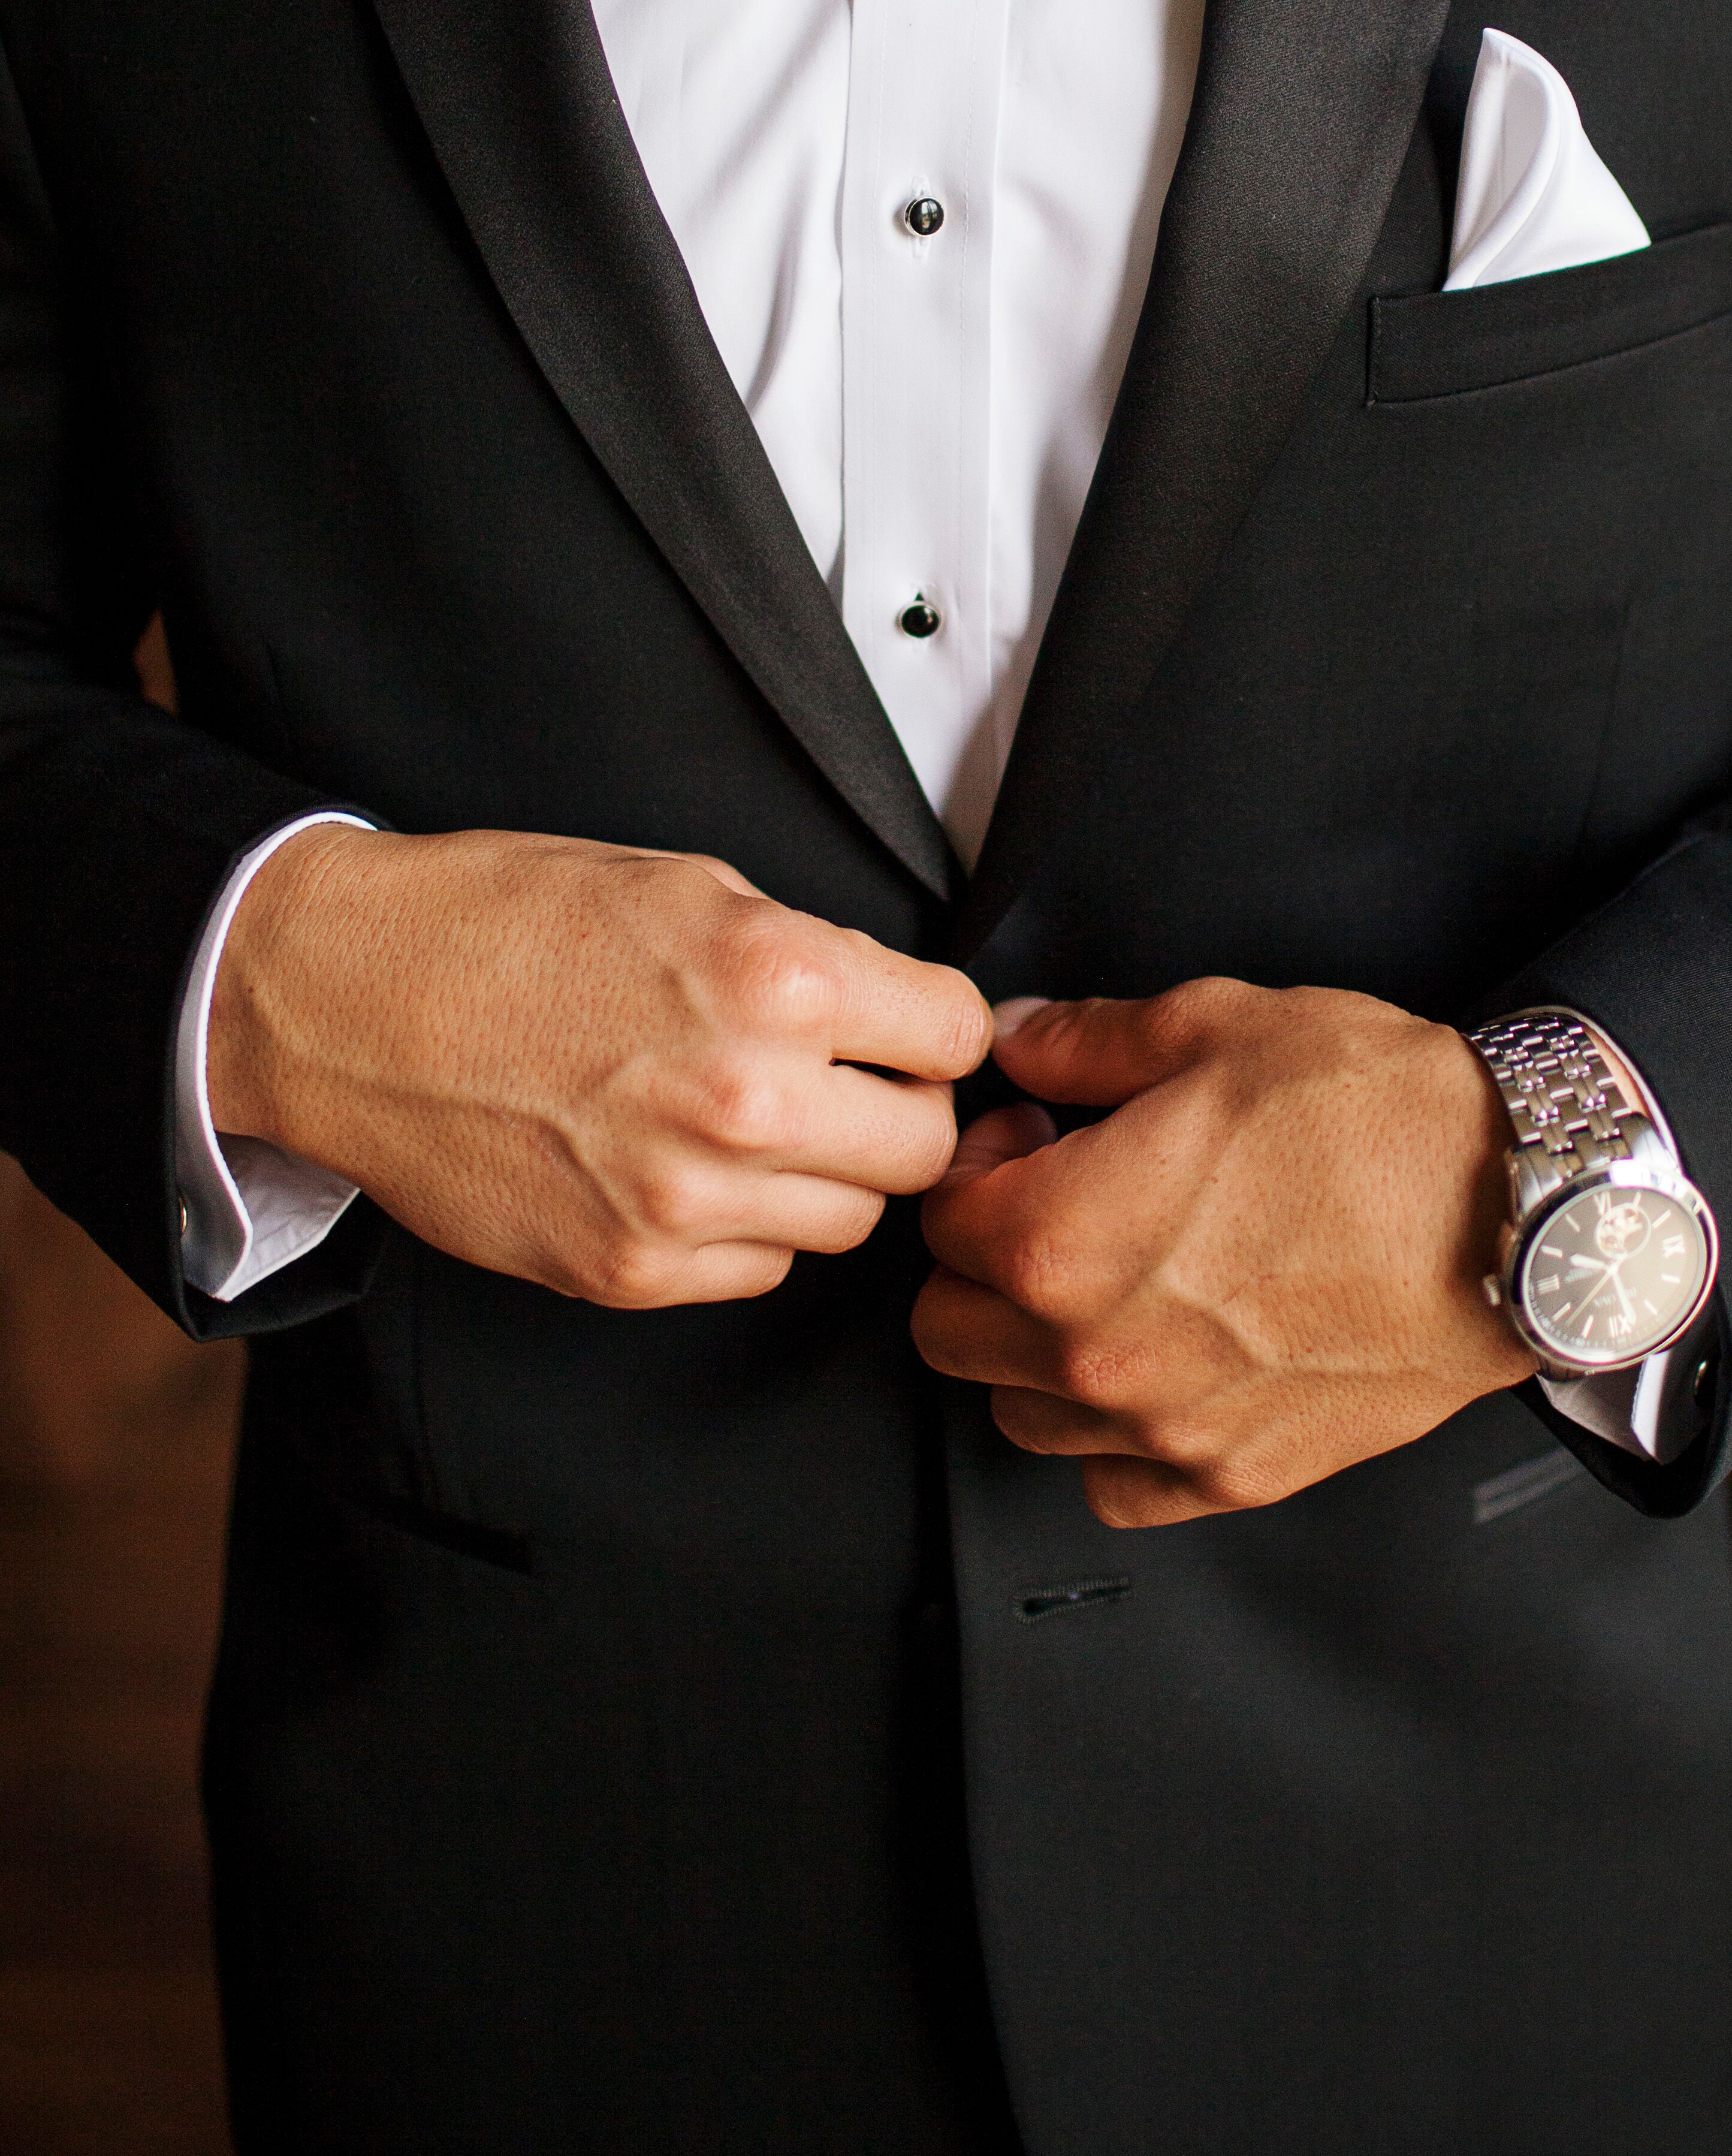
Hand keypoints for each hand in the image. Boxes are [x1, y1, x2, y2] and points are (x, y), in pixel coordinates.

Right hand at [209, 824, 992, 1306]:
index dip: (938, 1028)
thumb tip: (894, 1011)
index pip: (956, 1033)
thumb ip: (810, 958)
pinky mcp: (630, 1269)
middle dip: (899, 1109)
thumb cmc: (508, 922)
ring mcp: (688, 1198)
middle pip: (923, 1146)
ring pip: (850, 1221)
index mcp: (778, 981)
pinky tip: (690, 1166)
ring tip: (757, 1122)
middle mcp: (748, 1099)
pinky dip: (747, 1226)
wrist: (352, 998)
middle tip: (851, 1083)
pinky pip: (760, 1267)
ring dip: (827, 1176)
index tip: (913, 1031)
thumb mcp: (689, 885)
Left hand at [912, 979, 1535, 1527]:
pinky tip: (1164, 1363)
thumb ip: (1087, 1039)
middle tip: (1059, 1205)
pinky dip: (1116, 1436)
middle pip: (951, 1330)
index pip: (940, 1219)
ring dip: (1037, 1351)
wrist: (1514, 1210)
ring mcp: (1165, 1429)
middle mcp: (1096, 1353)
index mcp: (1064, 1238)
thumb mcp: (1215, 1026)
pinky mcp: (1235, 1476)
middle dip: (987, 1262)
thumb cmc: (1377, 1118)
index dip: (983, 1162)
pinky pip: (1112, 1483)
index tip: (1034, 1137)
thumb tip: (1022, 1039)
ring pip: (1020, 1413)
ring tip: (1114, 1282)